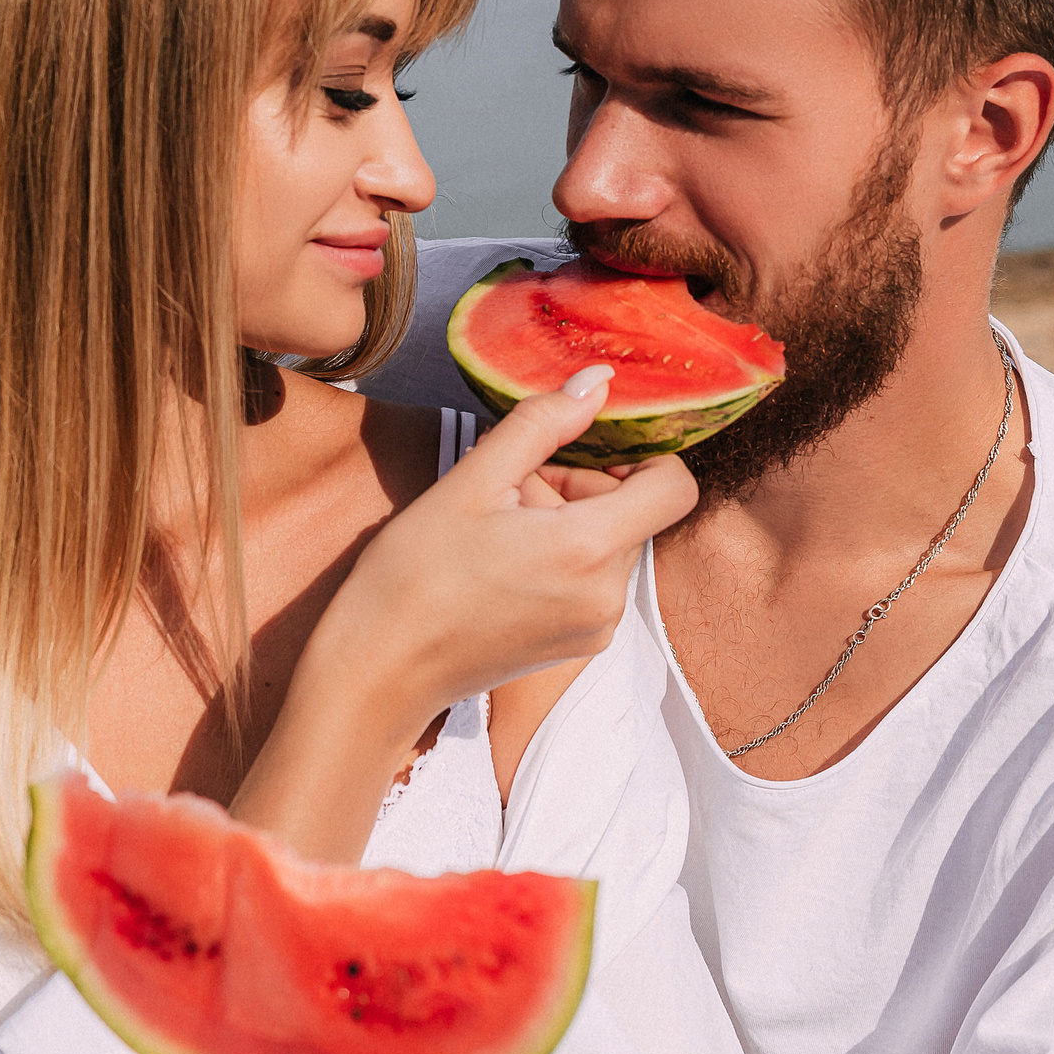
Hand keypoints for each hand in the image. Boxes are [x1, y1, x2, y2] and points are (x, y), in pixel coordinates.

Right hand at [232, 364, 696, 858]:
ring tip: (498, 529)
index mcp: (589, 551)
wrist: (378, 672)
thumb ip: (543, 423)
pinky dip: (562, 559)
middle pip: (633, 512)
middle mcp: (609, 597)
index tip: (584, 450)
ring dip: (567, 522)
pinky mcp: (579, 647)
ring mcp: (597, 628)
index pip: (675, 487)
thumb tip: (598, 382)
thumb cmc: (414, 575)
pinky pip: (594, 581)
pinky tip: (503, 562)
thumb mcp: (473, 480)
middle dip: (580, 486)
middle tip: (510, 489)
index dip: (640, 456)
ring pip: (611, 544)